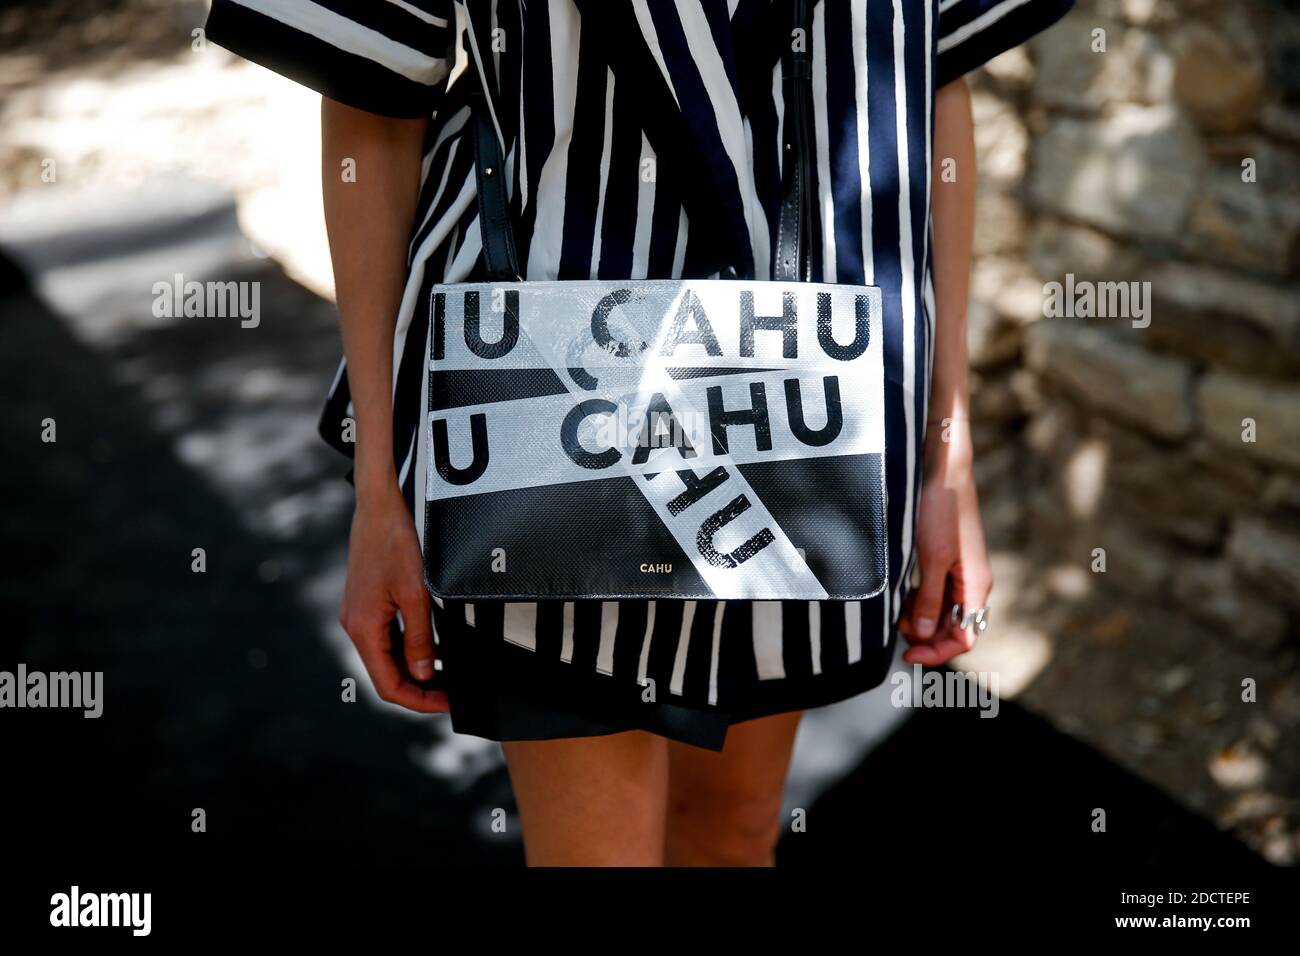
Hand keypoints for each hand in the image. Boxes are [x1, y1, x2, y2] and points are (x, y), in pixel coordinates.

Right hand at [339, 489, 447, 712]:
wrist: (379, 507)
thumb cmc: (396, 544)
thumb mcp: (416, 595)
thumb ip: (419, 639)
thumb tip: (421, 676)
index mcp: (363, 629)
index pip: (389, 685)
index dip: (419, 700)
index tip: (448, 703)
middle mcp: (356, 626)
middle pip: (387, 674)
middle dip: (420, 688)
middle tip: (453, 693)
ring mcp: (359, 615)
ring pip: (388, 657)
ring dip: (416, 670)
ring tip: (450, 675)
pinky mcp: (367, 604)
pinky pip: (388, 638)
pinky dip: (410, 649)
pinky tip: (435, 650)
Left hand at [899, 464, 991, 665]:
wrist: (941, 470)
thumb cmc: (941, 511)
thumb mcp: (932, 559)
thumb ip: (929, 599)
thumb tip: (923, 634)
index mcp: (977, 586)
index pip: (965, 638)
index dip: (938, 652)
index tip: (908, 654)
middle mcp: (971, 583)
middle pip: (952, 627)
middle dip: (925, 635)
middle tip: (897, 631)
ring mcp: (958, 572)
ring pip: (941, 612)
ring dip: (919, 619)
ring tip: (896, 615)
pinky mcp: (944, 560)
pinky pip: (933, 593)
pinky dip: (917, 601)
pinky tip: (900, 599)